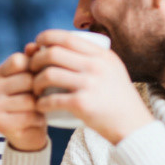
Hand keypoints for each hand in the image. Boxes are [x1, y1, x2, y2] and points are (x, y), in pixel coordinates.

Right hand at [0, 52, 47, 151]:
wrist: (29, 131)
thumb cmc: (34, 100)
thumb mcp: (34, 77)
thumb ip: (33, 61)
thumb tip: (33, 46)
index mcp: (0, 73)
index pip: (19, 60)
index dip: (36, 68)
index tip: (41, 77)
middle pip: (27, 80)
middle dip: (41, 88)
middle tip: (44, 97)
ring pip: (29, 99)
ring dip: (41, 105)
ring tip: (41, 108)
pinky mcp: (1, 124)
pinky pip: (29, 116)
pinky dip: (39, 119)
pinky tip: (37, 120)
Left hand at [29, 30, 153, 144]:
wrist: (133, 126)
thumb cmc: (117, 99)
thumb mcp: (112, 70)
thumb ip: (93, 58)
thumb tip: (61, 46)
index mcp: (102, 55)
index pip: (67, 38)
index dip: (45, 38)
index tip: (36, 46)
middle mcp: (96, 66)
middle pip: (53, 53)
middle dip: (35, 61)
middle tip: (31, 71)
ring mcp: (90, 85)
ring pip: (48, 75)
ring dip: (35, 82)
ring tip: (35, 90)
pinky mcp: (83, 104)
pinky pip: (52, 99)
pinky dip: (40, 103)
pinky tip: (39, 105)